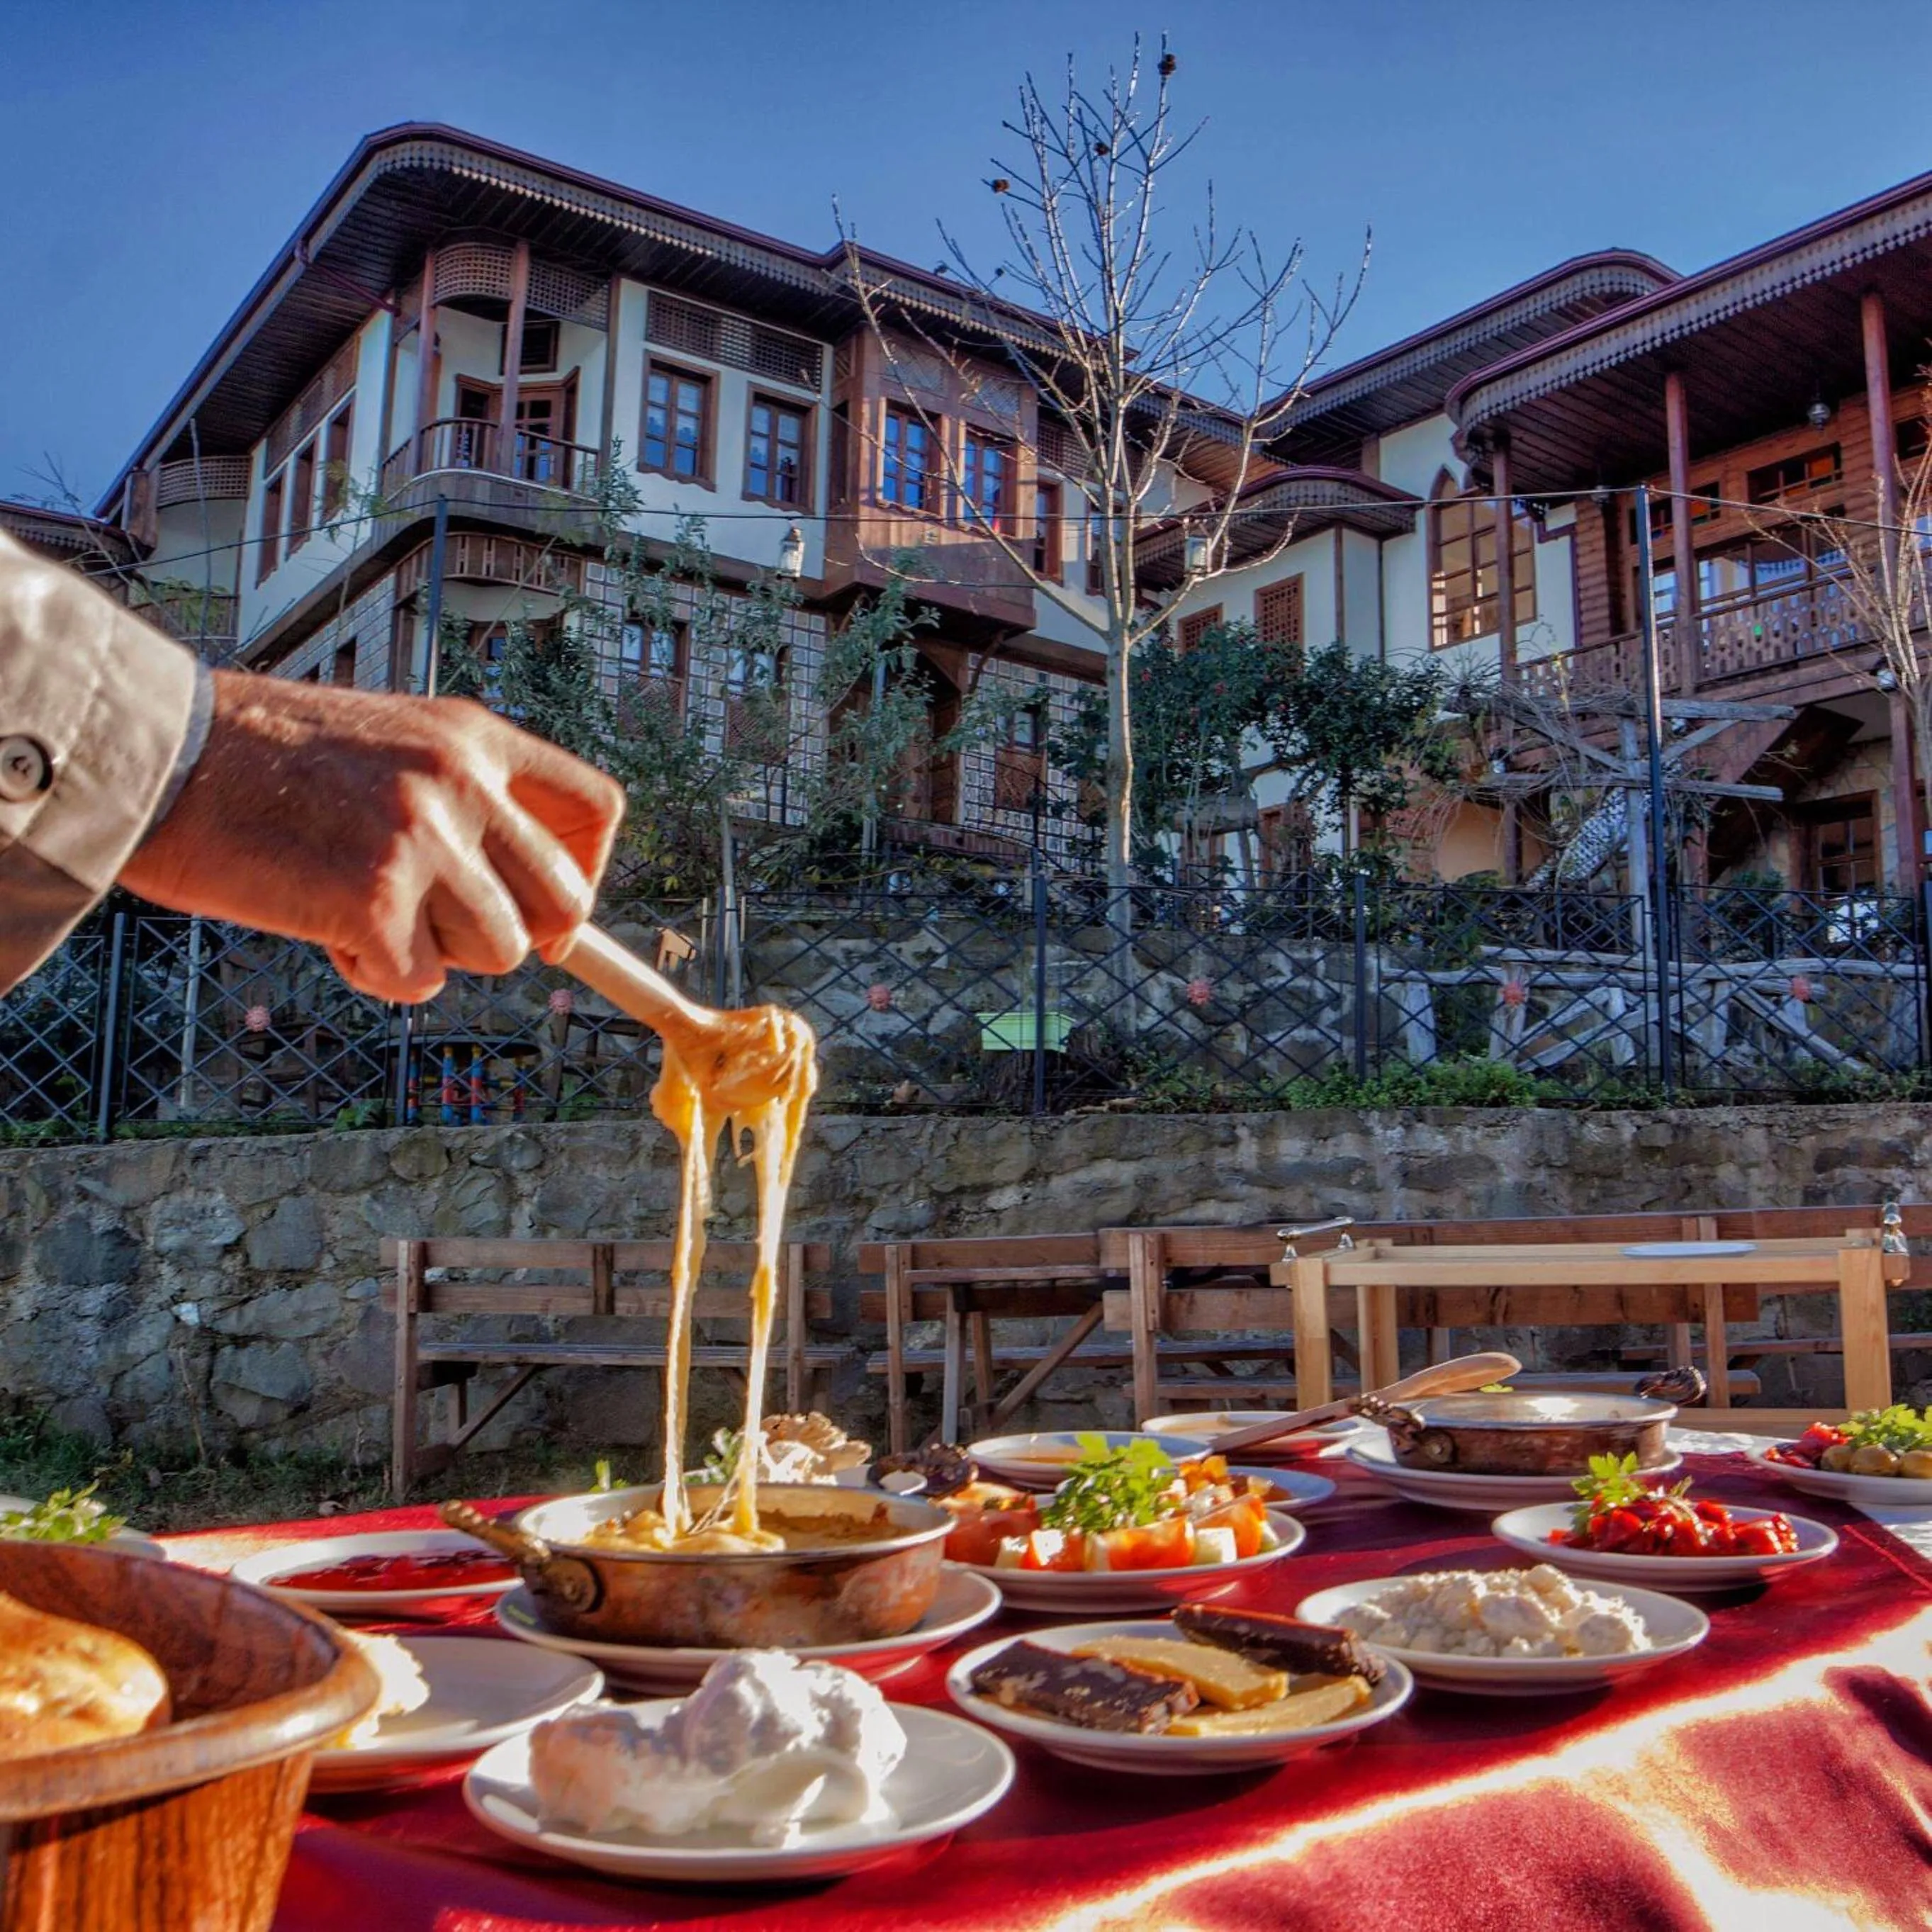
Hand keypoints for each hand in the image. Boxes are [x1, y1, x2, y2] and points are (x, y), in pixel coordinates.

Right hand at [119, 672, 624, 1001]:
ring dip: (436, 952)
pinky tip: (323, 926)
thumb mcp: (385, 744)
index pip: (597, 809)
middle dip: (519, 937)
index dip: (589, 875)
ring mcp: (424, 842)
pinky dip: (376, 974)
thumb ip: (457, 800)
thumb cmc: (255, 761)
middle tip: (452, 935)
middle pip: (565, 902)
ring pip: (498, 950)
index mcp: (472, 736)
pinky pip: (420, 981)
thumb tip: (514, 893)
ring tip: (361, 909)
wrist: (157, 754)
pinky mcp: (376, 901)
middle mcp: (463, 784)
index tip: (552, 913)